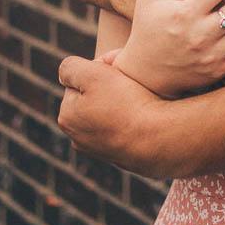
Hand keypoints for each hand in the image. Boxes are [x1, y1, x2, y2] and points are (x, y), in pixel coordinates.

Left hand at [58, 55, 176, 177]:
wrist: (158, 138)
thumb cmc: (126, 103)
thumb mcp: (93, 74)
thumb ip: (70, 68)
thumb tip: (67, 75)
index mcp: (67, 117)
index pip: (80, 81)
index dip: (99, 70)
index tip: (117, 71)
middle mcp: (78, 137)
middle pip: (93, 97)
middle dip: (108, 87)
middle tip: (130, 82)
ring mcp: (100, 150)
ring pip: (109, 112)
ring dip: (121, 102)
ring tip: (139, 98)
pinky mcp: (122, 155)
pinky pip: (124, 128)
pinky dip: (132, 119)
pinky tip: (145, 116)